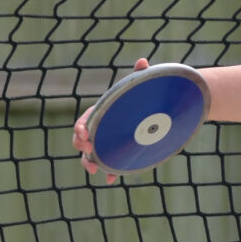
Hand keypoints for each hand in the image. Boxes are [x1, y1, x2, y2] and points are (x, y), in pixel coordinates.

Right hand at [74, 57, 148, 184]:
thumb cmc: (146, 98)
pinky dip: (108, 173)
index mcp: (104, 112)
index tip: (83, 132)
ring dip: (89, 162)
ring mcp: (109, 142)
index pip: (86, 119)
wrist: (160, 113)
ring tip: (94, 169)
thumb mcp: (142, 87)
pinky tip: (110, 180)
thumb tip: (144, 61)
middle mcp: (103, 128)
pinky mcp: (119, 153)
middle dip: (80, 144)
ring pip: (91, 155)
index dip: (81, 126)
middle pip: (83, 139)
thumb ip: (141, 75)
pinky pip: (109, 166)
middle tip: (88, 148)